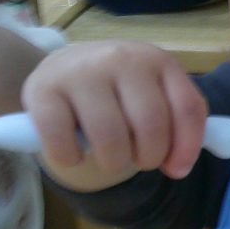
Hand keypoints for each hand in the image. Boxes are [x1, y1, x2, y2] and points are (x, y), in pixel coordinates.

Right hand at [21, 41, 207, 180]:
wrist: (66, 67)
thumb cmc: (120, 91)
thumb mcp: (156, 95)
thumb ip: (179, 125)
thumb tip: (178, 168)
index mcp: (157, 61)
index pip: (187, 109)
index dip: (187, 148)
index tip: (176, 169)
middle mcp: (121, 58)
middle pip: (150, 125)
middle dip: (148, 157)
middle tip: (137, 159)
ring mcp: (81, 71)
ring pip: (110, 137)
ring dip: (113, 162)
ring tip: (109, 156)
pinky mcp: (42, 88)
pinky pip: (62, 139)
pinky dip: (70, 158)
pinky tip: (74, 154)